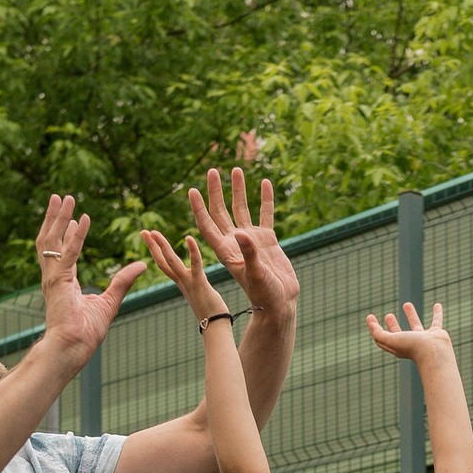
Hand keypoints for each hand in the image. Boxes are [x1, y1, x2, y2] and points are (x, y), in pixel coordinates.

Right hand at [36, 194, 146, 366]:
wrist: (72, 349)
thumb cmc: (86, 334)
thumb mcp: (110, 302)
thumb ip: (123, 281)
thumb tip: (141, 266)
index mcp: (63, 283)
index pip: (61, 252)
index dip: (66, 234)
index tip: (74, 219)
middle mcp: (54, 277)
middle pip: (50, 240)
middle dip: (54, 217)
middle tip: (60, 197)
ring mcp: (53, 279)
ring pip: (51, 240)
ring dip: (57, 218)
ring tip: (63, 198)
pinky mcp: (60, 282)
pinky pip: (68, 254)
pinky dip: (76, 236)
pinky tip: (83, 219)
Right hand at [140, 229, 230, 325]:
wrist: (216, 327)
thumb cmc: (212, 313)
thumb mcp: (199, 294)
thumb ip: (195, 286)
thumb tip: (194, 284)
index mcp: (181, 283)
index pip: (164, 264)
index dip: (156, 251)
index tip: (149, 238)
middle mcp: (181, 282)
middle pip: (162, 261)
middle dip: (152, 246)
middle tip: (143, 231)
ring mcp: (188, 282)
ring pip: (171, 262)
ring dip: (162, 246)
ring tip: (154, 232)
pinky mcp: (200, 283)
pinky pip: (195, 265)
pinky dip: (192, 251)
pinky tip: (189, 237)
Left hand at [190, 169, 298, 315]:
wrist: (280, 303)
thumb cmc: (264, 294)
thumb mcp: (255, 274)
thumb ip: (249, 254)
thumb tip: (241, 233)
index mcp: (226, 251)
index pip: (207, 225)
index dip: (199, 208)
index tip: (192, 190)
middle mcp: (235, 242)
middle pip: (221, 212)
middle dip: (216, 191)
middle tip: (212, 171)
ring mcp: (251, 240)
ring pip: (242, 209)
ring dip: (238, 190)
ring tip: (236, 169)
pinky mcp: (268, 240)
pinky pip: (266, 214)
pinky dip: (265, 199)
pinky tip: (264, 183)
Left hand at [367, 302, 453, 363]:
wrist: (435, 352)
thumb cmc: (413, 347)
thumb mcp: (391, 340)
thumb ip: (379, 334)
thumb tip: (372, 325)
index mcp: (398, 347)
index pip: (383, 338)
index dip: (374, 328)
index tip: (370, 317)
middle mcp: (410, 344)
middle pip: (399, 333)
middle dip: (392, 325)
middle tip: (388, 316)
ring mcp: (424, 339)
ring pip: (416, 325)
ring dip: (411, 315)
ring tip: (406, 304)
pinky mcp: (436, 334)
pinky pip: (436, 321)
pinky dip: (437, 314)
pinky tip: (437, 305)